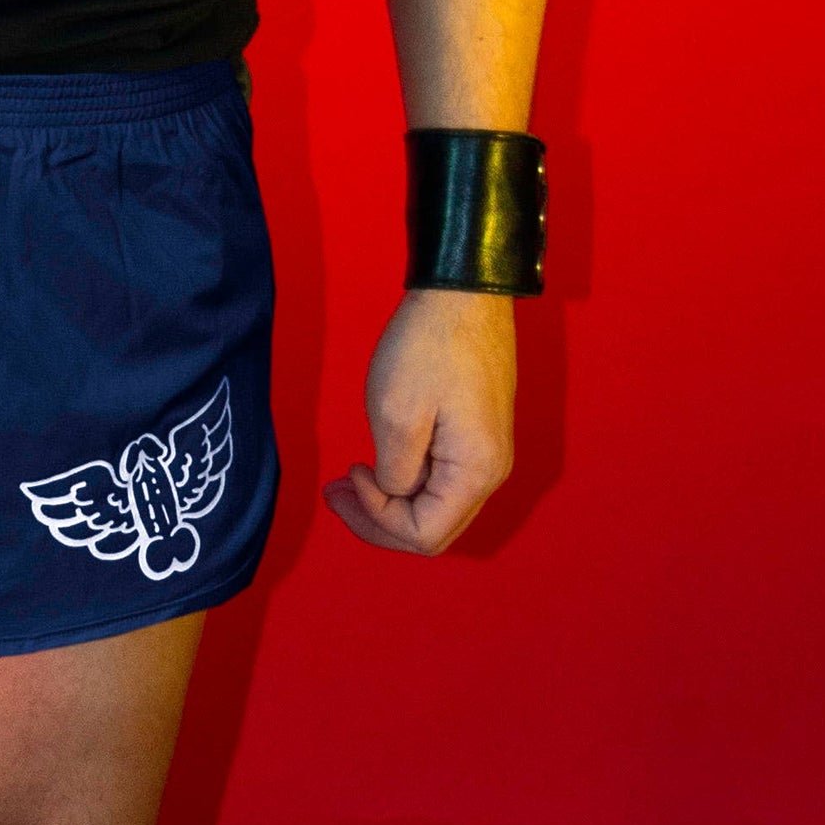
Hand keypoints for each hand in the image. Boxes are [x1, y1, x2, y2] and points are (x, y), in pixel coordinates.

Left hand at [323, 290, 515, 553]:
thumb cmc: (428, 348)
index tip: (349, 475)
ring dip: (390, 499)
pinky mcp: (478, 429)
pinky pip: (441, 475)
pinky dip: (406, 476)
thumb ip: (394, 473)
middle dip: (379, 519)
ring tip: (347, 479)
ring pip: (436, 502)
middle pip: (434, 527)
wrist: (463, 289)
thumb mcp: (396, 414)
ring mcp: (487, 450)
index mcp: (475, 474)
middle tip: (333, 493)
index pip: (425, 535)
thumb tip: (395, 492)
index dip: (377, 520)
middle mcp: (491, 472)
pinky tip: (377, 459)